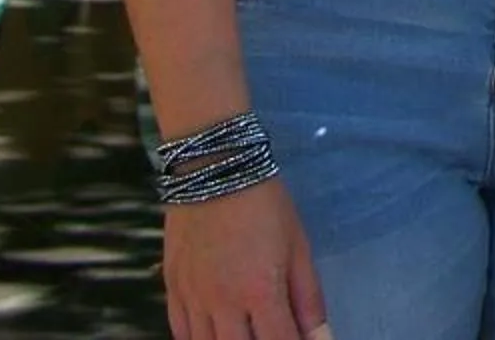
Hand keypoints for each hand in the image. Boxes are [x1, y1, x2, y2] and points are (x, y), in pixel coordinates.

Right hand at [162, 178, 328, 339]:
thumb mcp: (299, 246)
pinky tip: (216, 335)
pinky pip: (180, 333)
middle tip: (273, 333)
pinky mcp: (172, 290)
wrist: (214, 170)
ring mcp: (193, 299)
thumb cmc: (266, 205)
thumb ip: (309, 298)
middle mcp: (223, 304)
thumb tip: (322, 337)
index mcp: (260, 292)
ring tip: (247, 332)